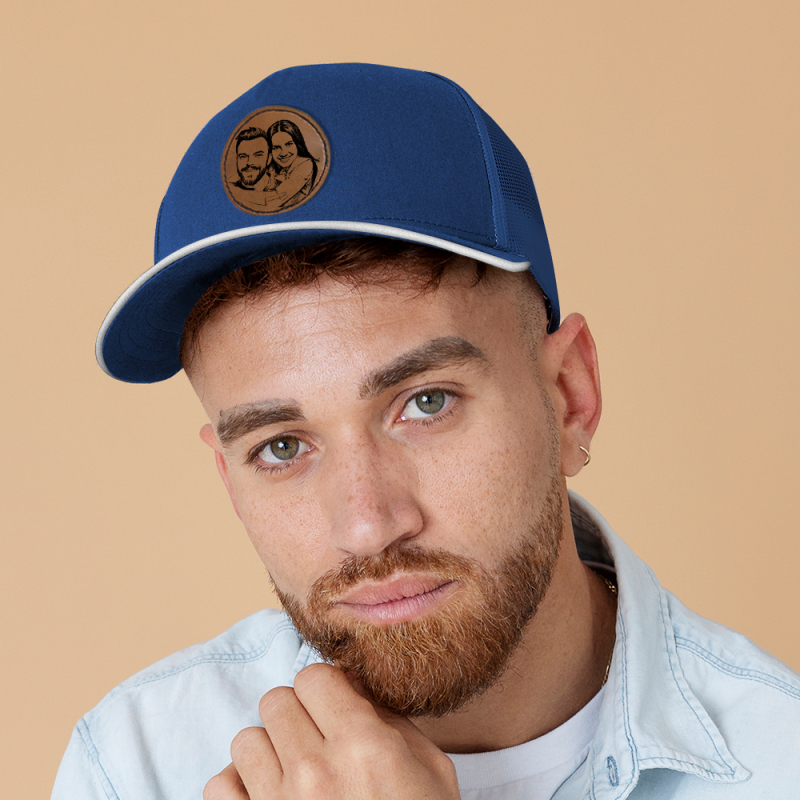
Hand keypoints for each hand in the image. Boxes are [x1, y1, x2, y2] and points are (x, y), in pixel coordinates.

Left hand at [203, 663, 460, 799]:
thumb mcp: (430, 770)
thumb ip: (391, 720)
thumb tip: (351, 685)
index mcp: (362, 746)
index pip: (313, 677)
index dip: (326, 688)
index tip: (335, 705)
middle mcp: (315, 772)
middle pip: (275, 701)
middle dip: (297, 713)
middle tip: (316, 738)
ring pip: (246, 739)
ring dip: (268, 749)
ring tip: (293, 772)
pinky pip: (219, 786)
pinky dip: (239, 786)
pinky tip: (267, 795)